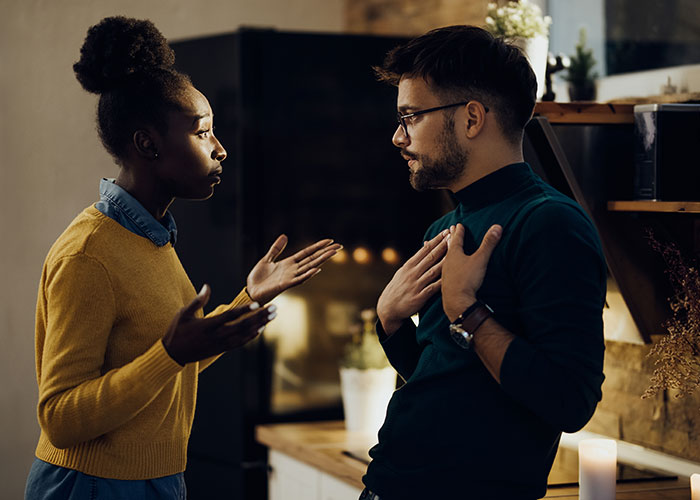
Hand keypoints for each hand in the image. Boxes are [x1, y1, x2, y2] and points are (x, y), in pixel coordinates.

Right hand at [162, 284, 276, 365]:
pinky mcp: (221, 350)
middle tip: (274, 309)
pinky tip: (260, 329)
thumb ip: (197, 301)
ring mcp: (220, 344)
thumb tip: (207, 286)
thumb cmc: (177, 331)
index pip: (230, 316)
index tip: (257, 303)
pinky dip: (251, 336)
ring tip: (272, 317)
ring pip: (245, 335)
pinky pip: (240, 343)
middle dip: (260, 317)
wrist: (172, 355)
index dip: (244, 310)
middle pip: (243, 325)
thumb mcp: (183, 314)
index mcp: (208, 325)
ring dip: (260, 325)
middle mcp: (217, 336)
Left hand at [247, 235, 341, 303]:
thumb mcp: (267, 259)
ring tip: (332, 254)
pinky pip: (299, 279)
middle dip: (325, 252)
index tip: (330, 241)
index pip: (307, 253)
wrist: (251, 291)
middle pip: (313, 259)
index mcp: (289, 263)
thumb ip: (276, 248)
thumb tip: (285, 235)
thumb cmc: (258, 278)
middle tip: (339, 246)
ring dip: (321, 260)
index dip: (318, 246)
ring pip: (309, 267)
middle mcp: (293, 270)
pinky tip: (317, 269)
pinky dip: (308, 274)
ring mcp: (290, 277)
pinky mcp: (285, 285)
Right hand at [377, 230, 448, 334]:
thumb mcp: (403, 272)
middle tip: (454, 235)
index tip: (446, 232)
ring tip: (455, 253)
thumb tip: (425, 247)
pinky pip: (433, 288)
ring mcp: (416, 285)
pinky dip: (442, 282)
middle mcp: (412, 273)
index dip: (436, 240)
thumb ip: (415, 261)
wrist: (388, 308)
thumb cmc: (398, 288)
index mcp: (409, 266)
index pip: (425, 250)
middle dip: (443, 246)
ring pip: (433, 270)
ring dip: (445, 261)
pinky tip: (451, 277)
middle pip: (430, 257)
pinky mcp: (419, 297)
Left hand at [442, 223, 501, 321]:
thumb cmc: (467, 279)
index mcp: (454, 254)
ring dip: (445, 251)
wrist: (457, 301)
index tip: (457, 224)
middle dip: (450, 239)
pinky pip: (444, 270)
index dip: (458, 231)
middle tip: (448, 231)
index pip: (456, 239)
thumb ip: (489, 244)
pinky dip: (445, 265)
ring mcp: (445, 273)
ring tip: (445, 247)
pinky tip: (446, 270)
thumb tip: (497, 226)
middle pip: (448, 247)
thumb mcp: (480, 259)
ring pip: (444, 258)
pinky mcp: (445, 284)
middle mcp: (447, 262)